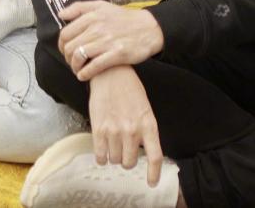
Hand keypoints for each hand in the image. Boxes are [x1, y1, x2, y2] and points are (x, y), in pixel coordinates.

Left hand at [58, 0, 163, 80]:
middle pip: (70, 47)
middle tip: (72, 62)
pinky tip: (83, 76)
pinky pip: (94, 66)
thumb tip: (61, 14)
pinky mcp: (117, 54)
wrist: (149, 28)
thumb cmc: (124, 18)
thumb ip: (79, 8)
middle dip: (67, 58)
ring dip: (74, 67)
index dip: (62, 45)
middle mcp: (98, 28)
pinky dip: (85, 73)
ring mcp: (107, 41)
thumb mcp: (101, 6)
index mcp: (92, 16)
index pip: (65, 33)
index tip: (65, 51)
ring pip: (79, 57)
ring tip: (77, 69)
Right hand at [88, 65, 163, 186]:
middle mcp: (133, 130)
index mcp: (148, 125)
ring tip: (112, 142)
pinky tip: (102, 148)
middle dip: (127, 159)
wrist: (109, 72)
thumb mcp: (144, 108)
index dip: (154, 173)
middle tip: (124, 149)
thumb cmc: (128, 89)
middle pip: (130, 162)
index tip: (151, 182)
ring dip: (113, 155)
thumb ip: (144, 129)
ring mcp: (115, 130)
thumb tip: (141, 149)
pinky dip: (101, 157)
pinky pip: (100, 156)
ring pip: (115, 160)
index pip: (155, 157)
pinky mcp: (99, 128)